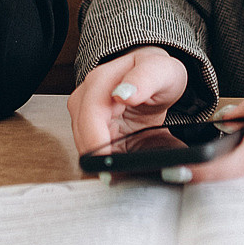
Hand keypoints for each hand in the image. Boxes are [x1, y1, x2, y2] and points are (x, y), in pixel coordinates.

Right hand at [68, 46, 188, 158]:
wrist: (154, 75)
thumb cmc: (156, 70)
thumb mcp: (161, 71)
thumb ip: (145, 80)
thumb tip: (123, 94)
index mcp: (102, 80)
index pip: (90, 114)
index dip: (96, 141)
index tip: (108, 162)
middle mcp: (87, 95)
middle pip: (82, 133)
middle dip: (98, 156)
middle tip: (120, 173)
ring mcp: (84, 110)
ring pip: (83, 143)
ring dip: (100, 158)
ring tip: (122, 167)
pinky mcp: (89, 125)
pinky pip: (91, 146)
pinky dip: (103, 156)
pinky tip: (118, 160)